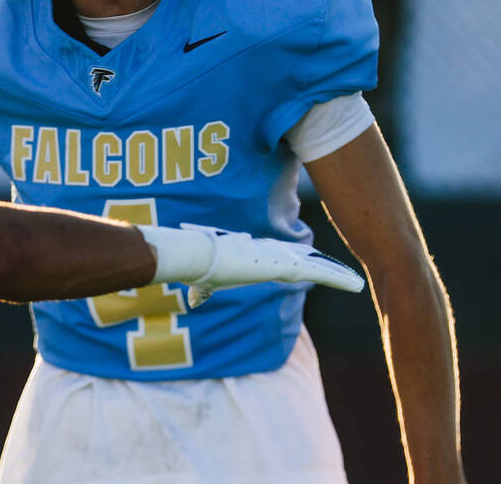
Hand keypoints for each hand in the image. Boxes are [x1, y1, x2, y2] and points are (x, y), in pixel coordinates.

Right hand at [178, 223, 364, 306]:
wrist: (202, 258)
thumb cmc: (203, 267)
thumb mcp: (206, 281)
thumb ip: (204, 290)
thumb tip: (193, 299)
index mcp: (258, 255)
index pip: (286, 257)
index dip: (303, 259)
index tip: (314, 263)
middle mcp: (275, 253)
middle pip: (309, 259)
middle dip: (326, 266)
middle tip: (344, 273)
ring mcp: (283, 258)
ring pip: (320, 268)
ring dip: (340, 276)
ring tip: (359, 284)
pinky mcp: (289, 266)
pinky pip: (323, 274)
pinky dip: (341, 280)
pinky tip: (358, 286)